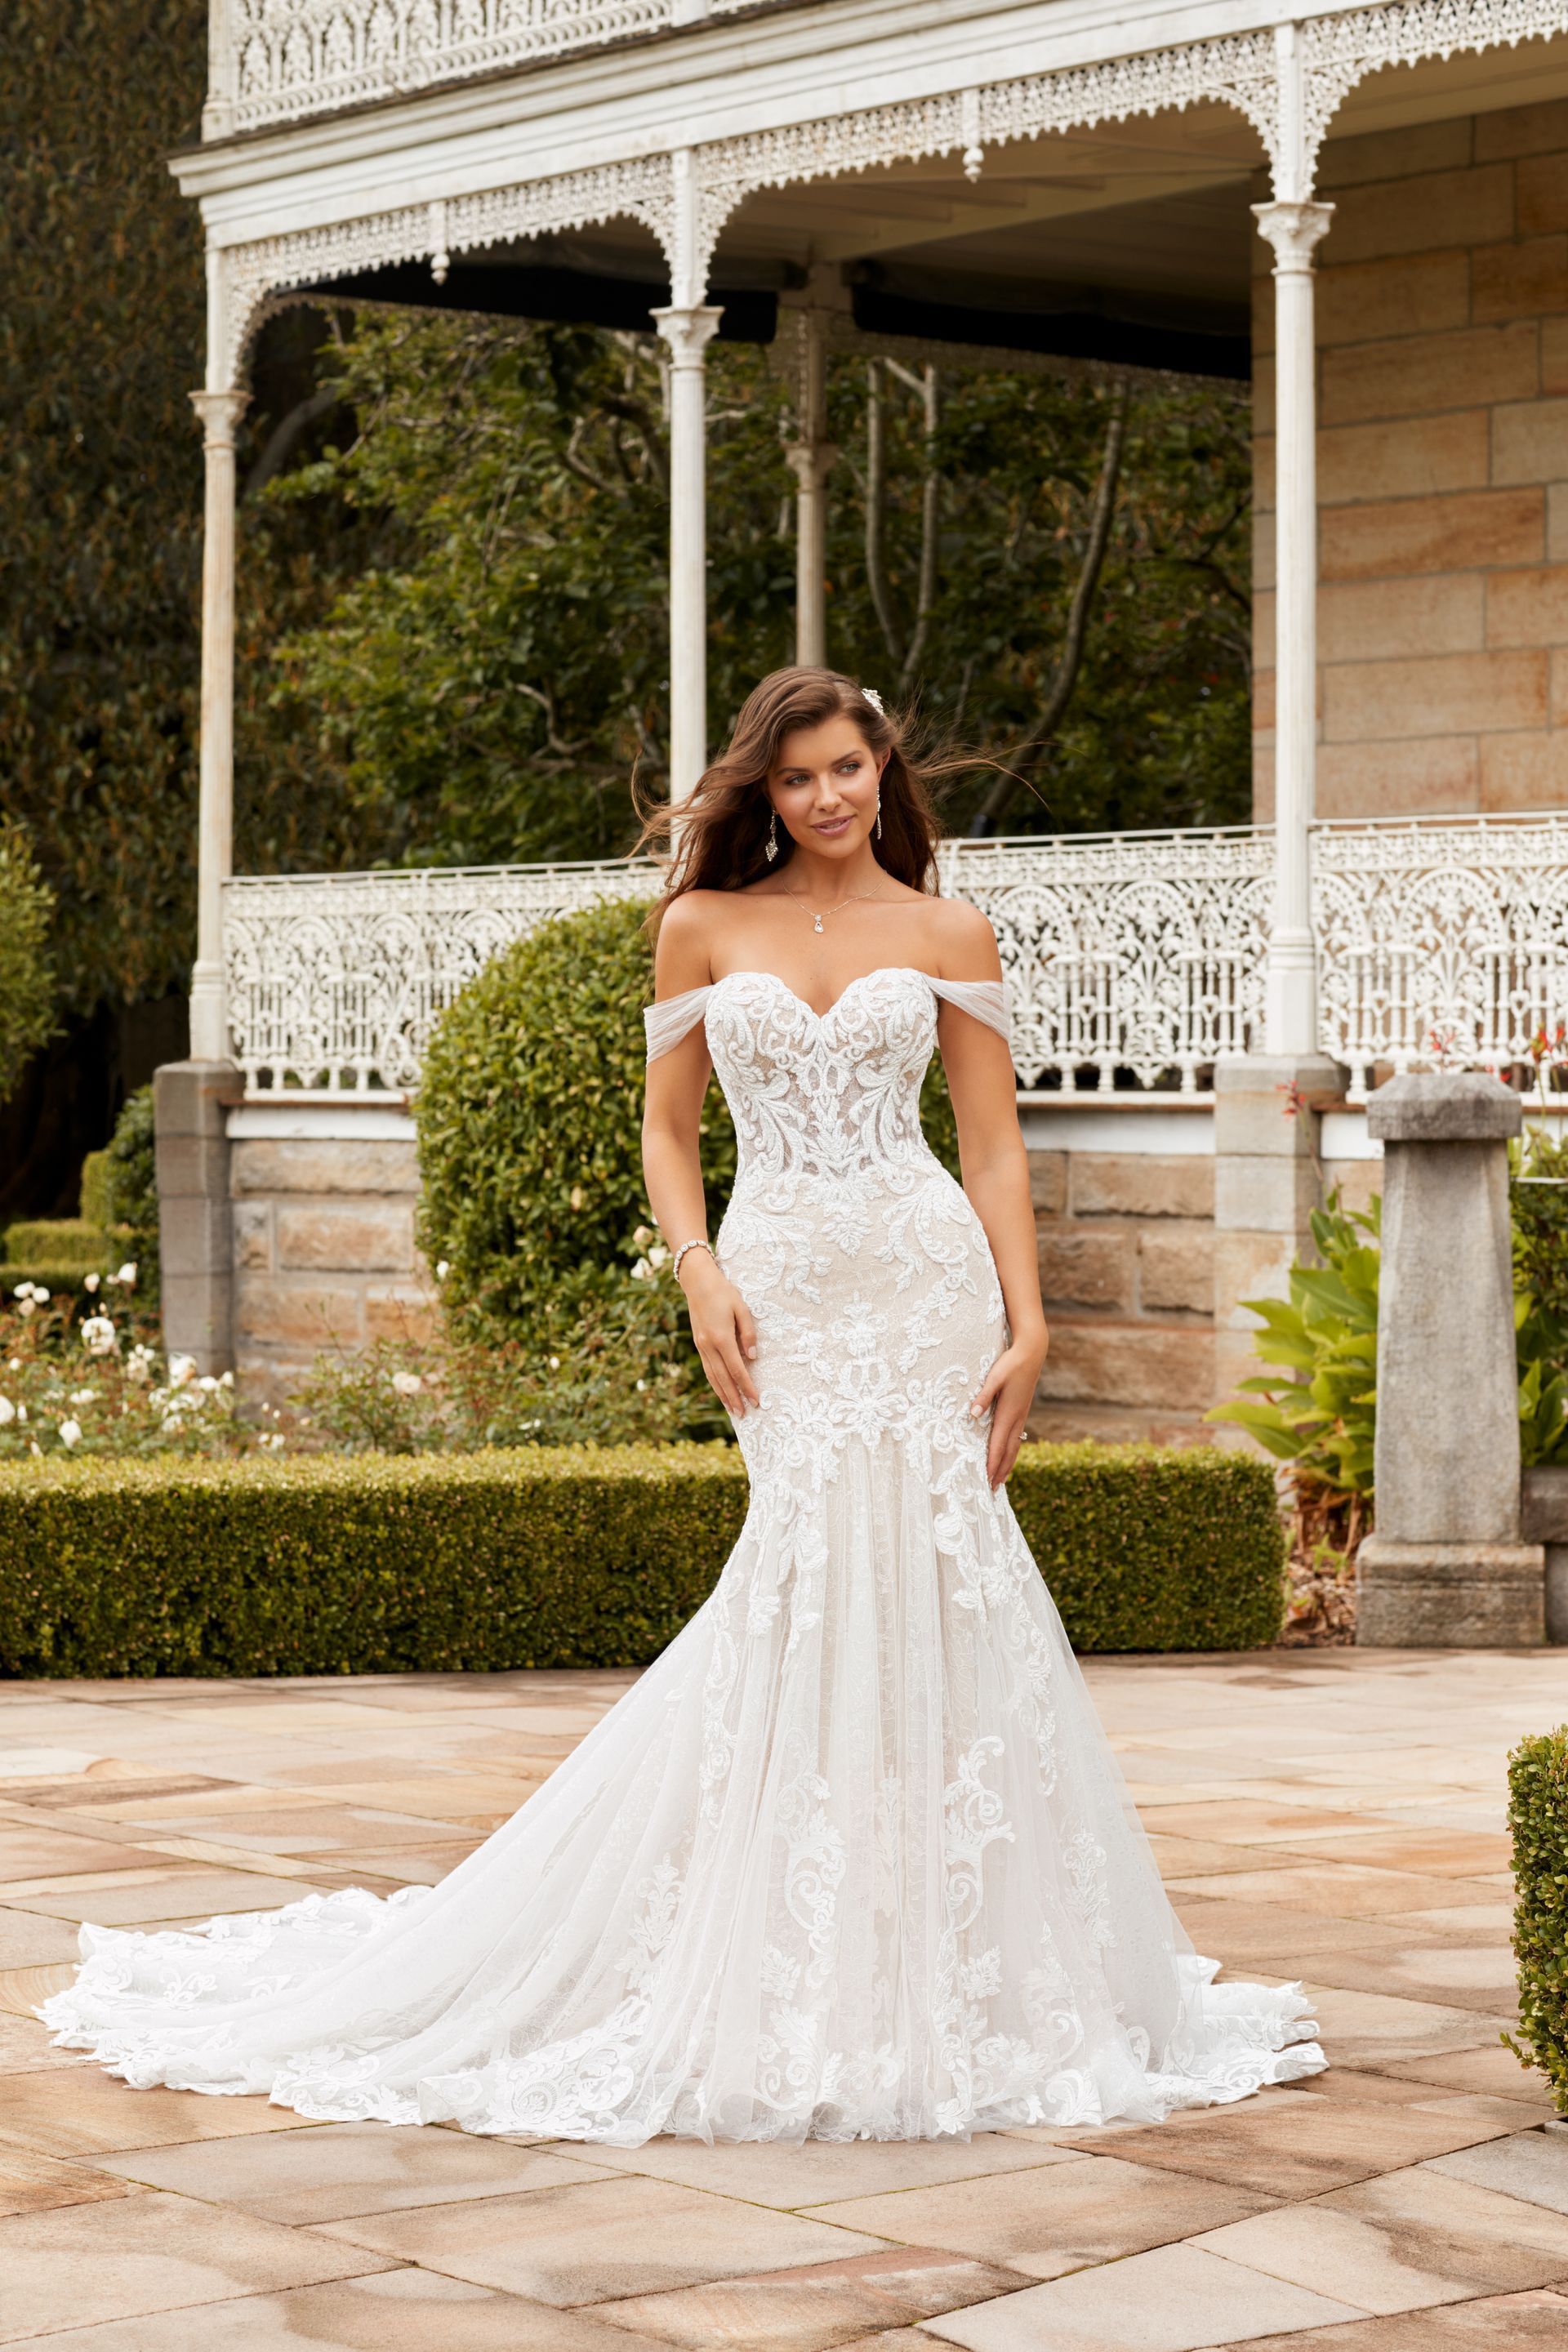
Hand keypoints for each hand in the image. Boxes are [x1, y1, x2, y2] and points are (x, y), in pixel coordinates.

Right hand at [682, 1254, 760, 1419]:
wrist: (697, 1282)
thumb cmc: (724, 1293)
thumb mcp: (742, 1309)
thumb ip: (748, 1334)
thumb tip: (752, 1358)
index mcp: (721, 1337)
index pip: (737, 1369)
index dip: (746, 1386)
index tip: (756, 1399)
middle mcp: (709, 1345)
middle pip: (723, 1378)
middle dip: (734, 1397)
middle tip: (744, 1413)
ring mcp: (701, 1346)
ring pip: (712, 1376)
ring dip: (722, 1394)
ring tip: (732, 1409)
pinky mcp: (698, 1344)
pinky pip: (707, 1368)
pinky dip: (714, 1383)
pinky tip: (720, 1390)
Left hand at [970, 1330, 1048, 1489]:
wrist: (1032, 1353)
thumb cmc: (1011, 1364)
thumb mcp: (994, 1377)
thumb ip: (983, 1396)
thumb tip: (972, 1415)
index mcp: (1008, 1413)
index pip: (998, 1445)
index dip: (992, 1464)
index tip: (986, 1480)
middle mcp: (1016, 1418)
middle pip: (1008, 1452)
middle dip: (1000, 1471)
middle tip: (992, 1490)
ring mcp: (1021, 1416)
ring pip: (1014, 1446)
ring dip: (1007, 1464)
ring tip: (1000, 1480)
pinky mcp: (1022, 1411)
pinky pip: (1016, 1438)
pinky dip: (1012, 1451)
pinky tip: (1008, 1454)